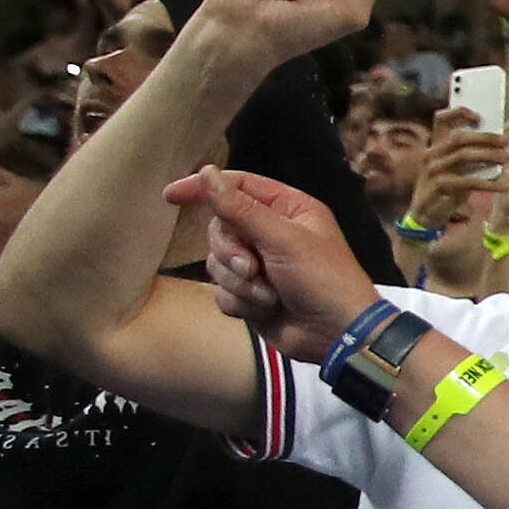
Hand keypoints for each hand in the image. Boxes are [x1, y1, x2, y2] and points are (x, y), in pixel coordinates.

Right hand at [176, 165, 381, 356]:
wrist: (337, 335)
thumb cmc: (323, 280)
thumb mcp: (283, 239)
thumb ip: (240, 208)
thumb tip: (207, 173)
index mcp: (288, 209)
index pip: (236, 186)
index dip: (204, 189)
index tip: (172, 196)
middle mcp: (271, 233)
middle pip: (220, 228)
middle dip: (231, 251)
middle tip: (253, 267)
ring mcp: (260, 265)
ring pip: (216, 262)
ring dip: (240, 282)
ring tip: (270, 294)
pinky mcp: (251, 294)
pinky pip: (222, 291)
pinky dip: (242, 302)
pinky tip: (267, 309)